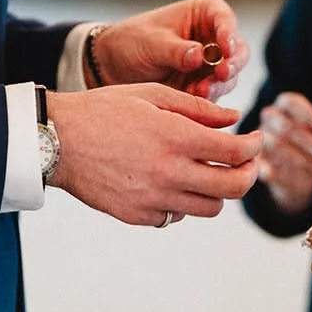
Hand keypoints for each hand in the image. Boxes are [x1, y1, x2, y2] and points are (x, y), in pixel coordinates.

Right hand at [49, 83, 263, 226]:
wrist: (56, 140)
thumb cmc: (103, 109)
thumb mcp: (152, 95)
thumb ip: (198, 109)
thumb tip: (234, 119)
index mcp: (175, 138)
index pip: (235, 153)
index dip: (254, 146)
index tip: (255, 140)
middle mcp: (168, 172)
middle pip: (232, 188)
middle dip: (248, 174)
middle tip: (246, 163)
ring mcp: (153, 198)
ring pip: (209, 208)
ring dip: (217, 191)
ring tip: (209, 173)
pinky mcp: (137, 215)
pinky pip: (176, 216)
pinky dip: (182, 202)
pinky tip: (172, 182)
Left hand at [88, 0, 249, 99]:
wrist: (113, 66)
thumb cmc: (132, 41)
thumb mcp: (151, 42)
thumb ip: (176, 50)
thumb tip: (200, 56)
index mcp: (203, 14)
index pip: (224, 19)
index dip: (229, 33)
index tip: (226, 49)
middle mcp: (213, 38)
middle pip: (237, 50)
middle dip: (232, 63)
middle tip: (222, 73)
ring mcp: (211, 64)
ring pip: (229, 76)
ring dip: (219, 84)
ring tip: (201, 90)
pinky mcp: (205, 86)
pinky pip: (215, 93)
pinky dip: (207, 98)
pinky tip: (194, 98)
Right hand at [258, 92, 311, 212]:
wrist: (306, 176)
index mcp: (287, 107)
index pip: (289, 101)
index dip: (302, 111)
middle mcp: (270, 121)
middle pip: (282, 124)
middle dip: (304, 140)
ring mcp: (262, 141)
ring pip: (272, 143)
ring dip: (296, 157)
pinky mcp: (259, 163)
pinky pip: (262, 165)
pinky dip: (273, 172)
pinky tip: (290, 176)